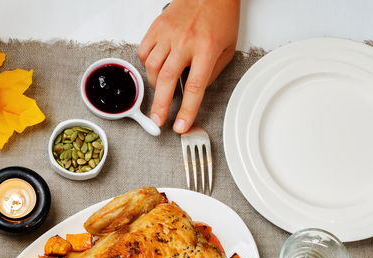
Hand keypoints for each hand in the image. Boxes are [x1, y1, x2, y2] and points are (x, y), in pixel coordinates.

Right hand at [137, 0, 238, 132]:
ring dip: (155, 84)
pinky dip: (146, 64)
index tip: (181, 126)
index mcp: (207, 48)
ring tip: (162, 90)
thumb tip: (195, 90)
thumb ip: (212, 72)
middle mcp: (185, 42)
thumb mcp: (228, 48)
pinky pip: (144, 51)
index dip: (187, 110)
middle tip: (157, 121)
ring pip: (153, 67)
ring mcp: (168, 34)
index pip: (195, 87)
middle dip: (160, 105)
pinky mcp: (157, 27)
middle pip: (167, 80)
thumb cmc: (220, 16)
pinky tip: (155, 67)